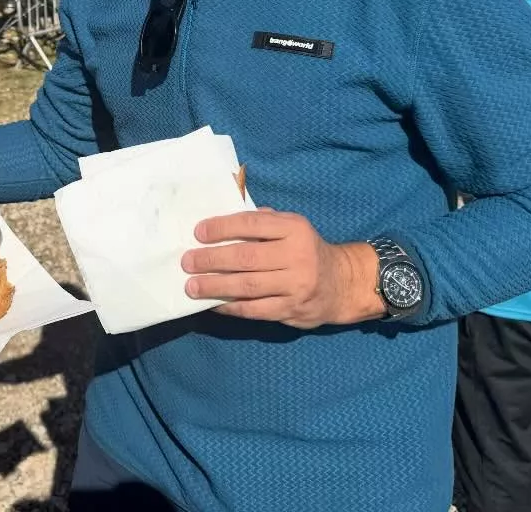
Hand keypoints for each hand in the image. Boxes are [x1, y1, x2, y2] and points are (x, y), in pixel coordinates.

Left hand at [181, 210, 383, 328]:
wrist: (342, 283)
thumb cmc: (306, 249)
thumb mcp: (292, 227)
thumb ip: (262, 222)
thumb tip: (222, 221)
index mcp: (294, 229)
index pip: (252, 225)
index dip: (222, 227)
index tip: (198, 232)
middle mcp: (296, 256)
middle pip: (246, 257)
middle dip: (212, 260)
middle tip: (187, 262)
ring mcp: (295, 286)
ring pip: (248, 286)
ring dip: (216, 286)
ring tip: (192, 286)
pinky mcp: (292, 310)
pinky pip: (255, 309)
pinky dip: (231, 307)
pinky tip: (213, 304)